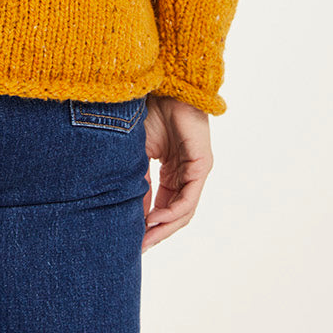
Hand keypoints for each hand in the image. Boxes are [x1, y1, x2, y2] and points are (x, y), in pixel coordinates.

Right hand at [141, 93, 212, 251]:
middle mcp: (186, 173)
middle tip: (138, 248)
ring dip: (164, 227)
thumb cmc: (148, 110)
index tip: (130, 238)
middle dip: (156, 232)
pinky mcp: (202, 165)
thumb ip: (138, 179)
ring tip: (145, 239)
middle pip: (174, 213)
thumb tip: (132, 211)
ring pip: (183, 211)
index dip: (147, 223)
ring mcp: (196, 170)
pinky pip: (188, 198)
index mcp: (171, 170)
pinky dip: (172, 212)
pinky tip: (154, 220)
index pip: (162, 204)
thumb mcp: (137, 151)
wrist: (163, 84)